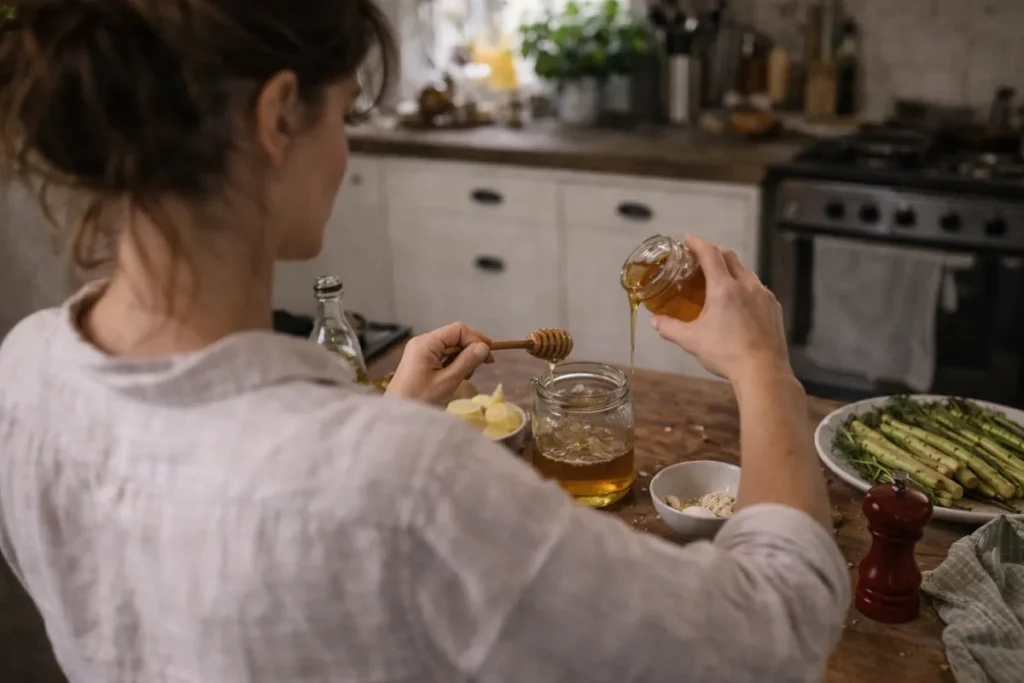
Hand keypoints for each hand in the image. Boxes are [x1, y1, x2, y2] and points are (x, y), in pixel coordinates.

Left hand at [385, 322, 493, 404]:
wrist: (396, 416)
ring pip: (449, 346)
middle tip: (484, 365)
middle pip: (454, 336)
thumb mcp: (447, 381)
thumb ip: (466, 362)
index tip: (488, 357)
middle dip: (470, 348)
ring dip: (463, 357)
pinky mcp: (420, 361)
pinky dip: (454, 363)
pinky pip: (442, 355)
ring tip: (469, 375)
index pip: (458, 330)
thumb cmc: (420, 399)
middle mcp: (422, 342)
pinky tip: (459, 375)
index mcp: (426, 343)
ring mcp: (420, 351)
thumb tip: (484, 347)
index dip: (476, 340)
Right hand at [650, 236, 790, 384]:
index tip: (687, 240)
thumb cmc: (725, 353)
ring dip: (730, 267)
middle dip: (713, 251)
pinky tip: (738, 300)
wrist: (763, 370)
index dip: (697, 243)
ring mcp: (763, 295)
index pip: (710, 254)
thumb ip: (670, 327)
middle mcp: (746, 284)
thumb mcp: (691, 340)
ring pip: (745, 271)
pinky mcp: (773, 307)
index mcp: (724, 287)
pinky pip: (757, 287)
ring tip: (718, 278)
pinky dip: (743, 284)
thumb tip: (655, 321)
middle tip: (699, 256)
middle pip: (730, 257)